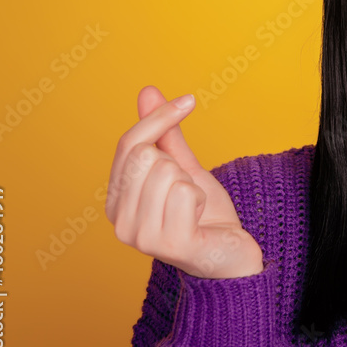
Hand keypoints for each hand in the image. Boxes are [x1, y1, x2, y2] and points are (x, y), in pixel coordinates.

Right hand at [105, 85, 263, 278]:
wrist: (230, 255)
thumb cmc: (204, 214)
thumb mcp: (183, 167)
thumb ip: (163, 134)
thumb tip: (148, 91)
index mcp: (115, 201)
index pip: (129, 143)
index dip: (160, 117)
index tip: (188, 101)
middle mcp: (119, 222)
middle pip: (146, 155)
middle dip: (177, 164)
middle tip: (188, 189)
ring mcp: (141, 236)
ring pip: (167, 172)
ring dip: (191, 184)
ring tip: (193, 208)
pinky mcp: (168, 244)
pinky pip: (185, 192)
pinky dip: (201, 198)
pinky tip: (200, 219)